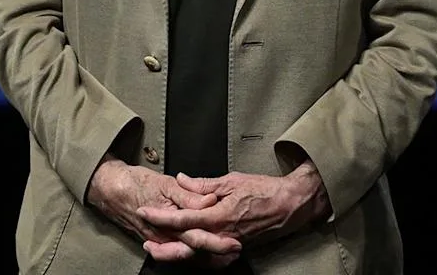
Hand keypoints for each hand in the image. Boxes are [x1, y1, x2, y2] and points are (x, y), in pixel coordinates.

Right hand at [86, 155, 241, 263]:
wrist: (111, 190)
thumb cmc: (136, 184)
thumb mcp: (164, 184)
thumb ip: (188, 194)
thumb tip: (209, 200)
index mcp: (168, 222)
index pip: (197, 237)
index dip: (217, 241)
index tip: (235, 240)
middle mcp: (164, 237)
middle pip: (195, 251)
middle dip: (216, 253)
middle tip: (236, 250)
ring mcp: (160, 240)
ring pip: (187, 255)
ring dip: (208, 257)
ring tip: (227, 256)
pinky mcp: (158, 239)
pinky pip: (178, 252)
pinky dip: (194, 255)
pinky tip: (207, 254)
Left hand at [137, 161, 330, 254]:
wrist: (291, 205)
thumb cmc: (265, 190)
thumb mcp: (231, 180)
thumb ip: (203, 184)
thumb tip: (182, 179)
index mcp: (218, 216)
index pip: (182, 219)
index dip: (160, 216)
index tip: (144, 212)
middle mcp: (222, 235)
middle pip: (186, 246)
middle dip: (163, 247)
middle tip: (146, 243)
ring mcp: (229, 244)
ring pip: (198, 255)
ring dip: (177, 254)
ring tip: (160, 250)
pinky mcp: (236, 248)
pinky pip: (212, 257)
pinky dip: (197, 256)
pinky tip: (188, 253)